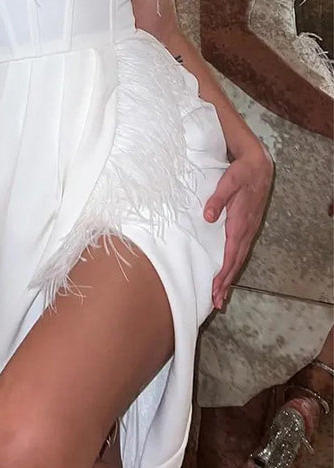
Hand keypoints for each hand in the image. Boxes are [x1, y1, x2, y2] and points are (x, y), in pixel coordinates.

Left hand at [204, 142, 272, 309]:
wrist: (259, 165)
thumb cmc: (241, 172)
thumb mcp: (228, 181)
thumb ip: (217, 199)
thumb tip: (208, 217)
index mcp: (240, 223)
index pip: (231, 254)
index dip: (223, 273)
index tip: (215, 287)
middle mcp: (246, 230)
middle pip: (236, 262)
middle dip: (226, 282)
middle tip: (216, 302)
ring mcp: (248, 229)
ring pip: (239, 258)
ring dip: (230, 277)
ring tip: (221, 295)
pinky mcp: (247, 227)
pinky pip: (240, 251)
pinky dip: (233, 265)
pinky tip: (228, 273)